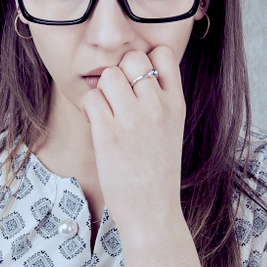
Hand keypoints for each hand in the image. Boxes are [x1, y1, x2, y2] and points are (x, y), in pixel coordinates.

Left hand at [81, 46, 186, 229]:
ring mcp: (133, 119)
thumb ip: (161, 100)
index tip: (138, 80)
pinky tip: (96, 124)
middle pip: (131, 58)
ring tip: (107, 113)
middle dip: (120, 72)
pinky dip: (89, 108)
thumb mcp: (172, 129)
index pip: (163, 53)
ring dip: (102, 91)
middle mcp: (158, 106)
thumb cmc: (158, 173)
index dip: (146, 58)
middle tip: (118, 98)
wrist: (153, 212)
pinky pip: (91, 98)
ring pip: (108, 75)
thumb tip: (135, 73)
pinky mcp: (109, 134)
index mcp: (177, 104)